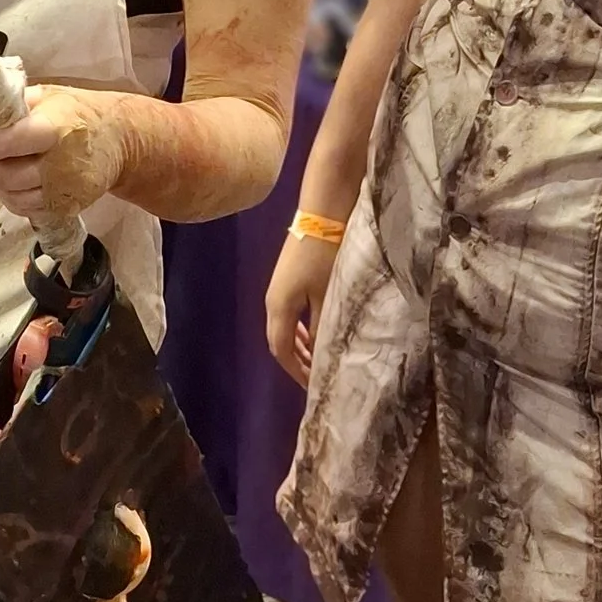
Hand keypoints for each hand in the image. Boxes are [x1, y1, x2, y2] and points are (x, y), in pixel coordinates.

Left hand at [0, 85, 125, 228]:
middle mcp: (63, 162)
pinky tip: (19, 180)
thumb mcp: (43, 97)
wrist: (121, 140)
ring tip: (5, 164)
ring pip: (12, 197)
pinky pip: (25, 209)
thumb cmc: (77, 112)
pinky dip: (14, 197)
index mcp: (57, 127)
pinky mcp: (67, 208)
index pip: (15, 141)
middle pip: (7, 176)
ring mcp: (66, 190)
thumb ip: (2, 112)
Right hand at [265, 225, 339, 383]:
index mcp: (279, 307)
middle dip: (297, 362)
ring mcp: (278, 290)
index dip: (295, 371)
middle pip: (279, 341)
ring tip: (318, 358)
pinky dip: (301, 329)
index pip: (281, 350)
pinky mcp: (287, 280)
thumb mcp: (328, 294)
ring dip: (299, 346)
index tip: (312, 386)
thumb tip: (322, 353)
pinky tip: (315, 331)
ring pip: (284, 327)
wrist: (321, 214)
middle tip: (316, 377)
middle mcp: (273, 301)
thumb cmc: (325, 256)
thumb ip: (323, 326)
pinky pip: (290, 314)